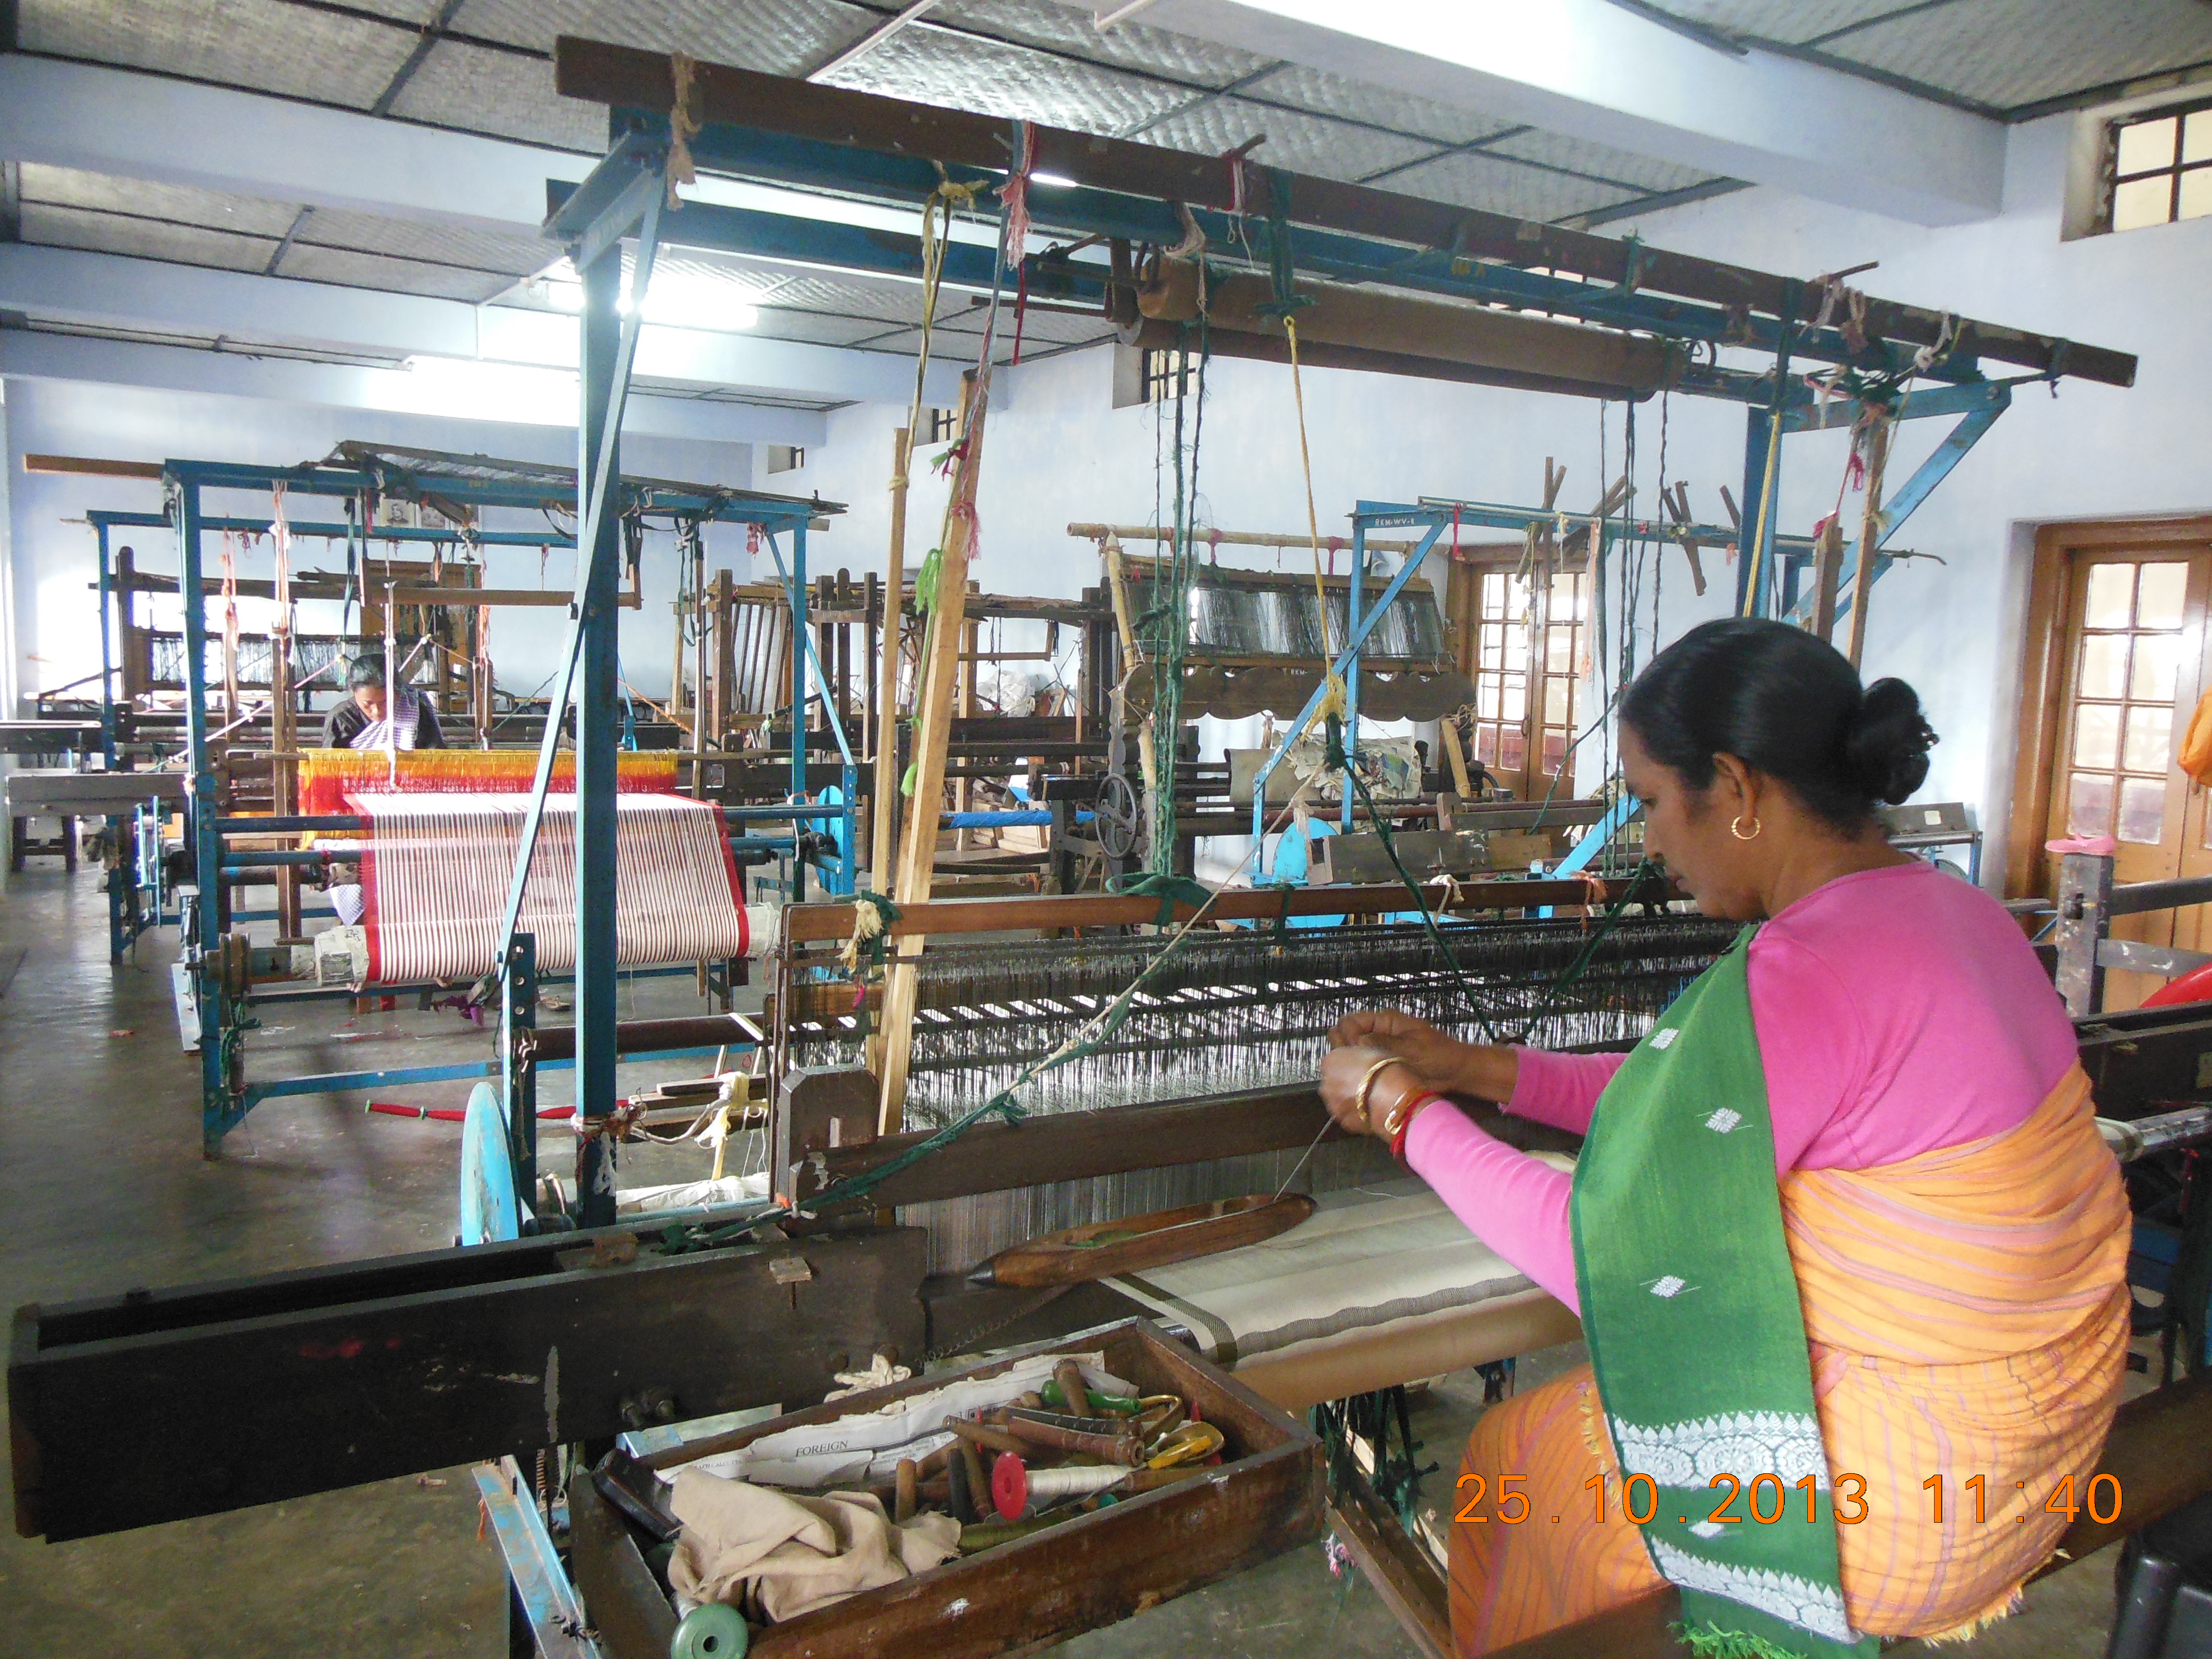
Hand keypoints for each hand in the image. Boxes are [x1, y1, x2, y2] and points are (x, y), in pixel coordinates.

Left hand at [1320, 1045, 1423, 1137]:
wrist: (1392, 1095)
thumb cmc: (1384, 1067)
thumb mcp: (1370, 1050)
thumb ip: (1357, 1057)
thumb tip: (1359, 1060)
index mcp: (1330, 1061)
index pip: (1332, 1062)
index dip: (1347, 1066)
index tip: (1359, 1069)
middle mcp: (1326, 1083)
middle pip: (1333, 1083)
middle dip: (1345, 1084)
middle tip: (1365, 1085)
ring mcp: (1332, 1104)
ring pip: (1339, 1101)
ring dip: (1350, 1100)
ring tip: (1370, 1099)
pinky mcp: (1343, 1121)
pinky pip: (1349, 1116)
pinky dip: (1357, 1114)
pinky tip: (1371, 1110)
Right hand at [1329, 1010, 1517, 1101]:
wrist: (1456, 1073)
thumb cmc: (1439, 1055)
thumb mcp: (1412, 1048)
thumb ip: (1384, 1044)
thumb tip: (1357, 1043)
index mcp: (1384, 1021)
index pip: (1350, 1021)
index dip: (1348, 1036)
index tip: (1357, 1052)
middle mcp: (1376, 1033)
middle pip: (1344, 1035)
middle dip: (1344, 1049)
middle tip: (1355, 1066)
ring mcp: (1377, 1050)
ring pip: (1349, 1053)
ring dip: (1349, 1063)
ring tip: (1356, 1076)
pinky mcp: (1380, 1067)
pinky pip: (1360, 1068)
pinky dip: (1356, 1074)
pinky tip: (1359, 1084)